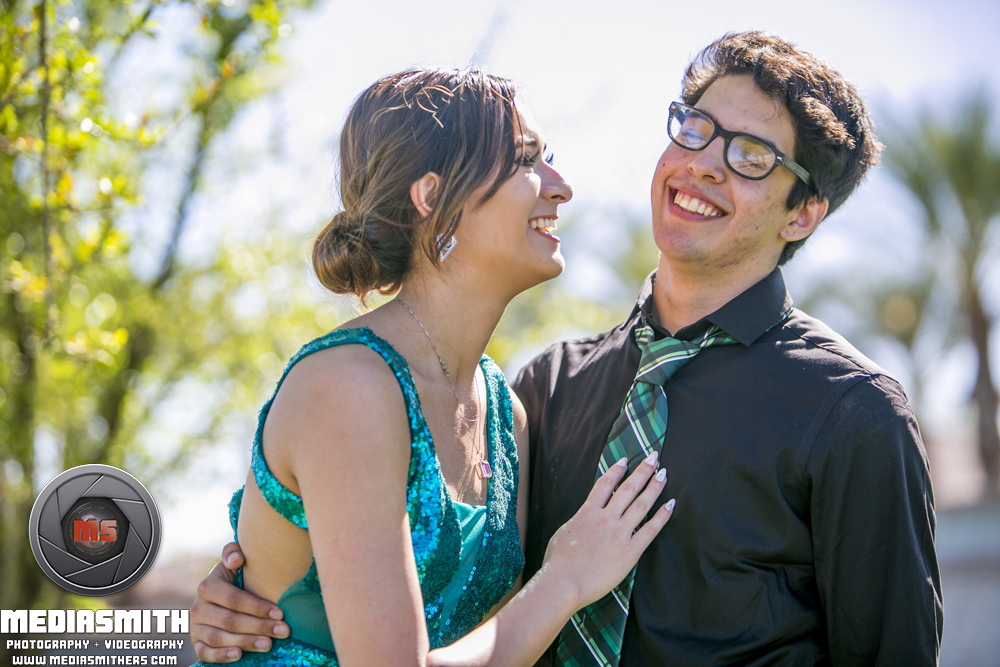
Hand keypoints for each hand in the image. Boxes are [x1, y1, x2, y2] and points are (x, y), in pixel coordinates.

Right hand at [190, 542, 290, 662]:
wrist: (224, 598)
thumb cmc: (236, 578)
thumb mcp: (235, 562)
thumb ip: (233, 552)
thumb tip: (237, 559)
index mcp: (207, 586)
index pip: (234, 599)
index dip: (258, 607)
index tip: (280, 613)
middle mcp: (198, 608)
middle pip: (230, 620)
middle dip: (259, 626)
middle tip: (283, 631)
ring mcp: (196, 628)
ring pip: (219, 638)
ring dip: (245, 642)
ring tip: (269, 644)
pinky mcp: (197, 644)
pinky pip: (205, 654)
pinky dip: (220, 656)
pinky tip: (239, 655)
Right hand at [540, 452, 673, 608]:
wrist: (563, 583)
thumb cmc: (557, 563)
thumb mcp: (563, 532)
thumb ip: (578, 522)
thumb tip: (584, 518)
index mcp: (587, 512)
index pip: (605, 484)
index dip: (616, 470)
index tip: (625, 460)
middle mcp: (606, 518)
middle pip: (628, 488)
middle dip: (642, 470)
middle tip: (653, 457)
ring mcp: (619, 533)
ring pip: (641, 503)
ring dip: (654, 486)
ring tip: (663, 474)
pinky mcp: (630, 551)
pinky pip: (650, 529)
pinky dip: (662, 515)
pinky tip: (670, 504)